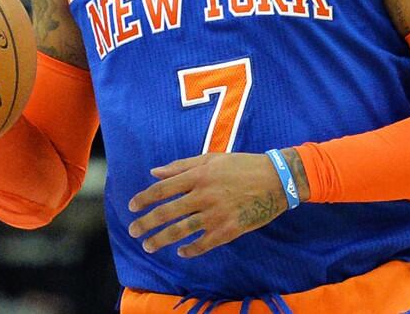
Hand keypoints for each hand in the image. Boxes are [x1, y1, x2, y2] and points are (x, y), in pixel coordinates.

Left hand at [127, 151, 295, 257]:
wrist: (276, 179)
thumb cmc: (243, 165)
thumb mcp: (212, 158)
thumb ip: (182, 165)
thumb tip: (154, 172)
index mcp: (198, 175)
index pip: (162, 189)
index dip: (144, 199)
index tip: (132, 207)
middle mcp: (203, 195)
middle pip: (166, 212)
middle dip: (146, 224)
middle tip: (134, 231)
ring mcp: (215, 214)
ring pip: (181, 231)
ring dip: (161, 240)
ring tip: (149, 245)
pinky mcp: (228, 229)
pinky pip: (203, 243)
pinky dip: (190, 250)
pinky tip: (182, 252)